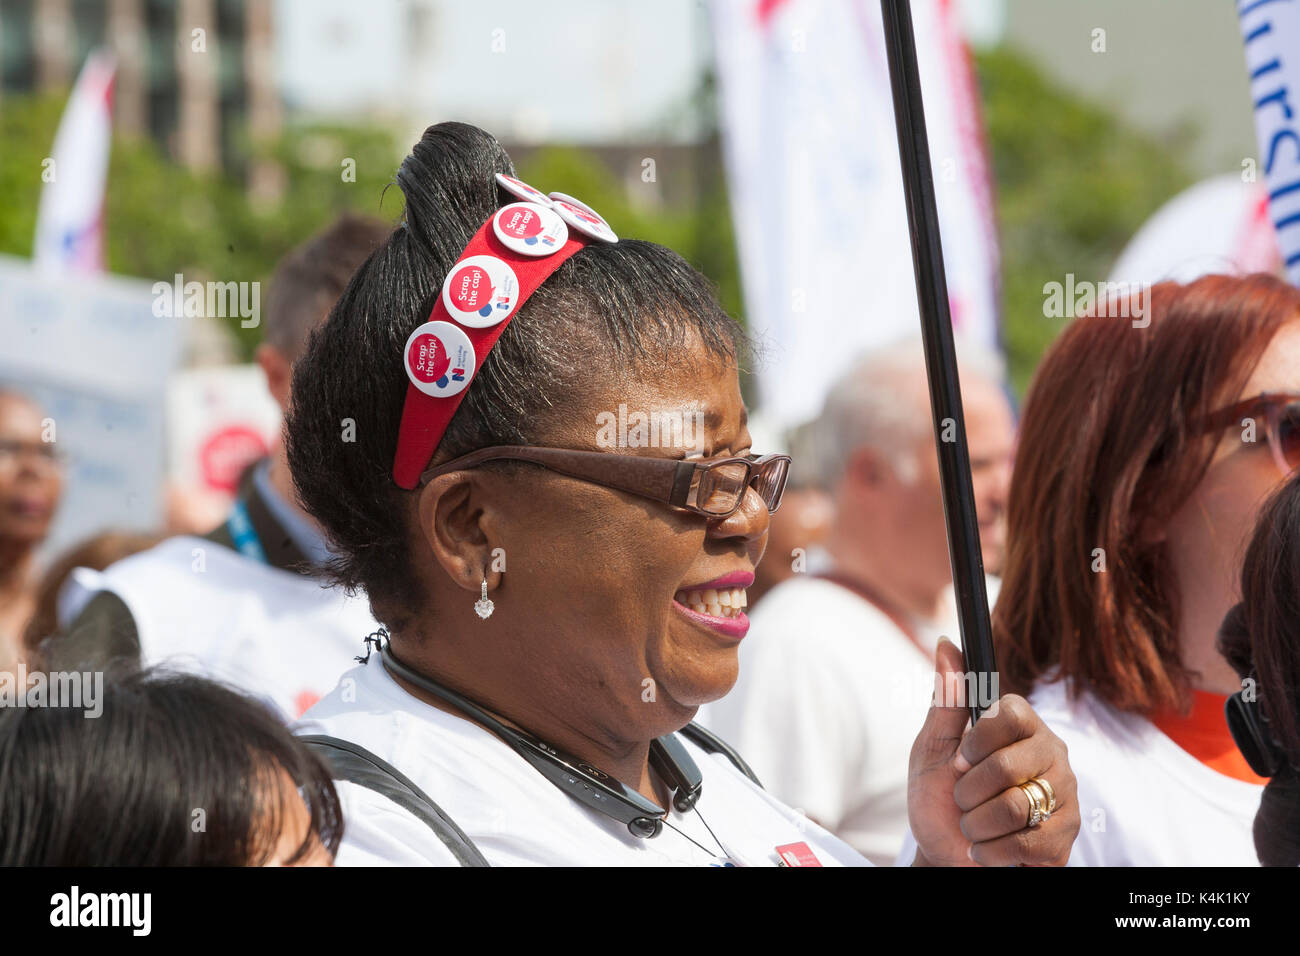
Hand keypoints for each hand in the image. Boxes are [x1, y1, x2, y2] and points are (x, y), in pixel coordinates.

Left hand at [907, 638, 1078, 865]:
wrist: (946, 853)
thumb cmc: (940, 796)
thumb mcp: (932, 749)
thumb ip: (945, 700)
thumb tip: (945, 644)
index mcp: (1020, 724)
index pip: (1009, 713)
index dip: (976, 742)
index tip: (958, 761)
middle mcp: (1051, 752)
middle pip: (1007, 765)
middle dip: (967, 792)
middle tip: (962, 800)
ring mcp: (1065, 794)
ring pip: (1015, 807)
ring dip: (977, 825)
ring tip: (974, 827)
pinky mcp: (1068, 834)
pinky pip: (1029, 844)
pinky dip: (994, 852)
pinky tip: (989, 850)